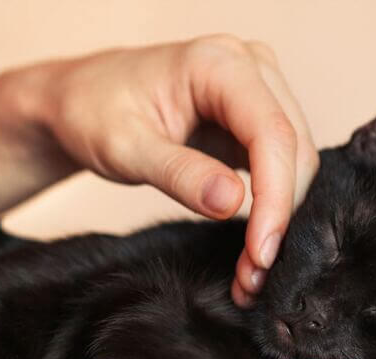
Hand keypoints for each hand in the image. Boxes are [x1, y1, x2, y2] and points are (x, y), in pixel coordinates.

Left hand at [13, 36, 317, 307]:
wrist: (79, 100)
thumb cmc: (93, 112)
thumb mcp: (124, 147)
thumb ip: (178, 173)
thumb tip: (233, 204)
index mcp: (219, 63)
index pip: (272, 133)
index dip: (276, 198)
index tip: (260, 253)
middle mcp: (251, 67)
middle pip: (294, 149)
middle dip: (280, 217)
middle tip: (252, 278)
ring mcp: (259, 91)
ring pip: (296, 161)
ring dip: (281, 219)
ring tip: (250, 272)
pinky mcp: (256, 119)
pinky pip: (282, 165)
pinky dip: (273, 209)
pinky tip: (253, 248)